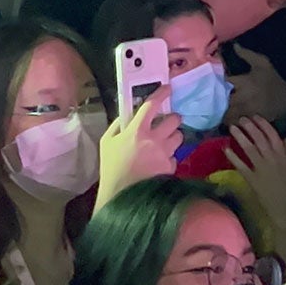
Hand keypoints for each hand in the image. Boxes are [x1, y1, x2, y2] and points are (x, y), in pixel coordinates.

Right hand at [99, 84, 182, 202]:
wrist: (121, 197)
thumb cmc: (111, 168)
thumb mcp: (106, 143)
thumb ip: (116, 126)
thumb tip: (126, 116)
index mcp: (136, 130)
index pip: (152, 105)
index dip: (162, 93)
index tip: (168, 88)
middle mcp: (154, 139)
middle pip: (174, 119)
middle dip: (173, 119)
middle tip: (168, 123)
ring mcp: (164, 153)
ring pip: (179, 136)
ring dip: (173, 137)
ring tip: (164, 143)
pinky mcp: (170, 167)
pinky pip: (175, 157)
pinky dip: (169, 158)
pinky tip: (159, 163)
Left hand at [225, 117, 285, 246]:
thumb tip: (285, 138)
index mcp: (283, 155)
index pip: (272, 134)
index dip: (263, 124)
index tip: (255, 117)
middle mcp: (271, 158)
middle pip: (259, 138)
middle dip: (249, 126)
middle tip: (241, 118)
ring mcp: (260, 168)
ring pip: (249, 148)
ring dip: (240, 137)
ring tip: (232, 128)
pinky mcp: (252, 179)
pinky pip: (241, 165)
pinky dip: (233, 157)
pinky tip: (226, 149)